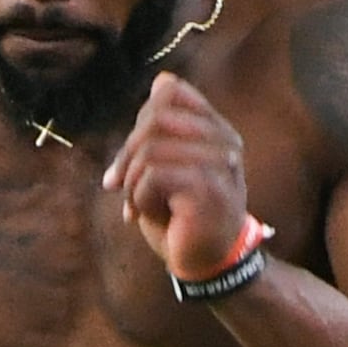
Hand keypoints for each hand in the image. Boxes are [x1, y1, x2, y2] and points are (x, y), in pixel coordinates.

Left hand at [101, 71, 257, 280]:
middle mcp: (226, 141)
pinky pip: (153, 175)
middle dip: (128, 153)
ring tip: (137, 206)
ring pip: (150, 148)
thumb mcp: (168, 164)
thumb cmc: (183, 217)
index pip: (172, 90)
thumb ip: (164, 127)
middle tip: (121, 186)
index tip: (132, 156)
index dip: (142, 118)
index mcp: (217, 130)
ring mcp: (222, 164)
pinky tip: (148, 216)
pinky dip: (139, 198)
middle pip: (156, 116)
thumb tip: (161, 81)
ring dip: (131, 182)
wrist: (207, 265)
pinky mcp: (209, 188)